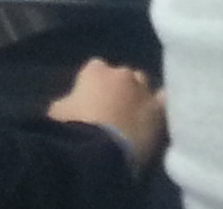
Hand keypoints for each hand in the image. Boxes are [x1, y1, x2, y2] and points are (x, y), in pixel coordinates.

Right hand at [49, 60, 166, 167]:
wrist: (100, 153)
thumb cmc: (73, 130)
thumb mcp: (58, 113)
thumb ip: (67, 103)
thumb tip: (69, 104)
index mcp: (95, 71)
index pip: (94, 69)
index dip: (92, 84)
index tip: (89, 99)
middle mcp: (122, 74)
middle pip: (123, 75)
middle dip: (119, 88)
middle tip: (113, 109)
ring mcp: (143, 91)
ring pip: (144, 86)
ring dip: (139, 96)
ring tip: (133, 116)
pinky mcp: (159, 112)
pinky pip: (164, 103)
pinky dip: (159, 107)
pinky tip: (156, 116)